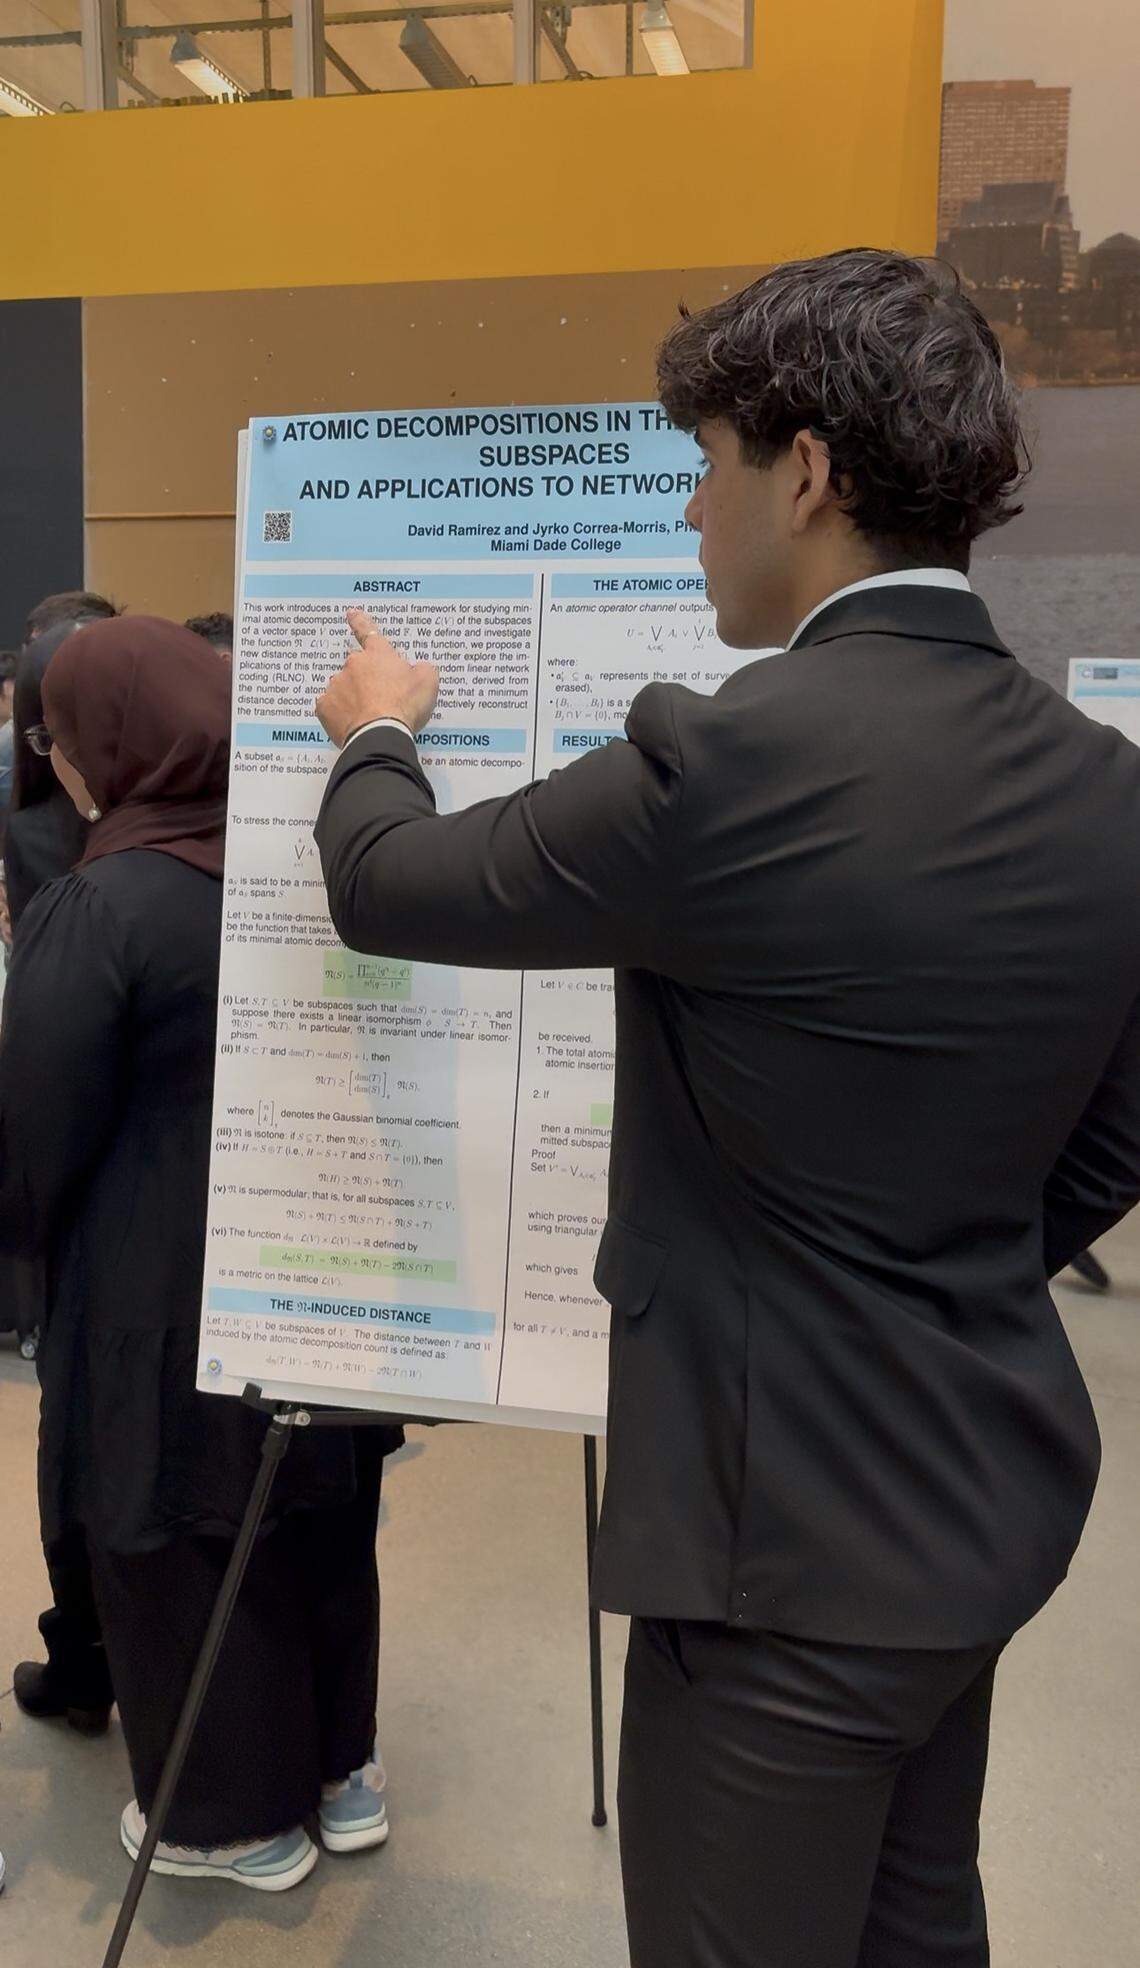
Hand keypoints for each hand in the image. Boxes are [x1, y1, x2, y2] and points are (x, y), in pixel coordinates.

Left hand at [315, 609, 439, 746]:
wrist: (380, 733)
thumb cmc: (404, 705)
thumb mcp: (428, 682)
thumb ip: (423, 669)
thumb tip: (420, 668)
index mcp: (378, 655)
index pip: (369, 632)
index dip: (361, 622)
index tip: (351, 613)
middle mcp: (353, 664)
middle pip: (357, 668)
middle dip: (366, 680)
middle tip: (380, 699)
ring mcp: (336, 684)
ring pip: (343, 688)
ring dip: (352, 697)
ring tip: (368, 717)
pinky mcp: (325, 706)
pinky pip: (331, 707)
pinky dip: (340, 714)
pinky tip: (352, 724)